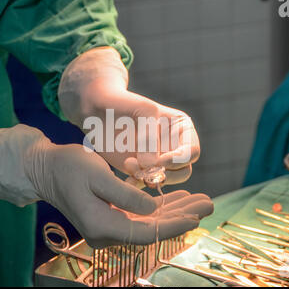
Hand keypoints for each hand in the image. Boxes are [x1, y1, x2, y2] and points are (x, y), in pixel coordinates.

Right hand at [0, 125, 212, 247]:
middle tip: (209, 203)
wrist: (44, 169)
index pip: (147, 232)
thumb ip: (127, 196)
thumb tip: (153, 210)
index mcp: (103, 226)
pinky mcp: (109, 217)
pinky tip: (177, 198)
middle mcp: (106, 233)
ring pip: (149, 223)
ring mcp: (108, 227)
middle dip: (182, 217)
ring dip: (174, 211)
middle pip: (152, 230)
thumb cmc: (68, 167)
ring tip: (199, 200)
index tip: (198, 215)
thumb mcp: (98, 175)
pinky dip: (160, 207)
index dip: (175, 224)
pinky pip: (140, 216)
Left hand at [58, 47, 199, 187]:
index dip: (179, 160)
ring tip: (130, 167)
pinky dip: (136, 185)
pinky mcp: (141, 171)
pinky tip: (125, 180)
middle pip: (183, 171)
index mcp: (181, 129)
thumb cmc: (121, 103)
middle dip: (165, 173)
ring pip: (165, 180)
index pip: (191, 151)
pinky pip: (145, 184)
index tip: (160, 161)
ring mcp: (157, 161)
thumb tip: (153, 164)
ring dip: (149, 179)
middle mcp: (173, 147)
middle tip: (144, 169)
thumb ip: (150, 135)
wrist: (97, 111)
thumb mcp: (140, 110)